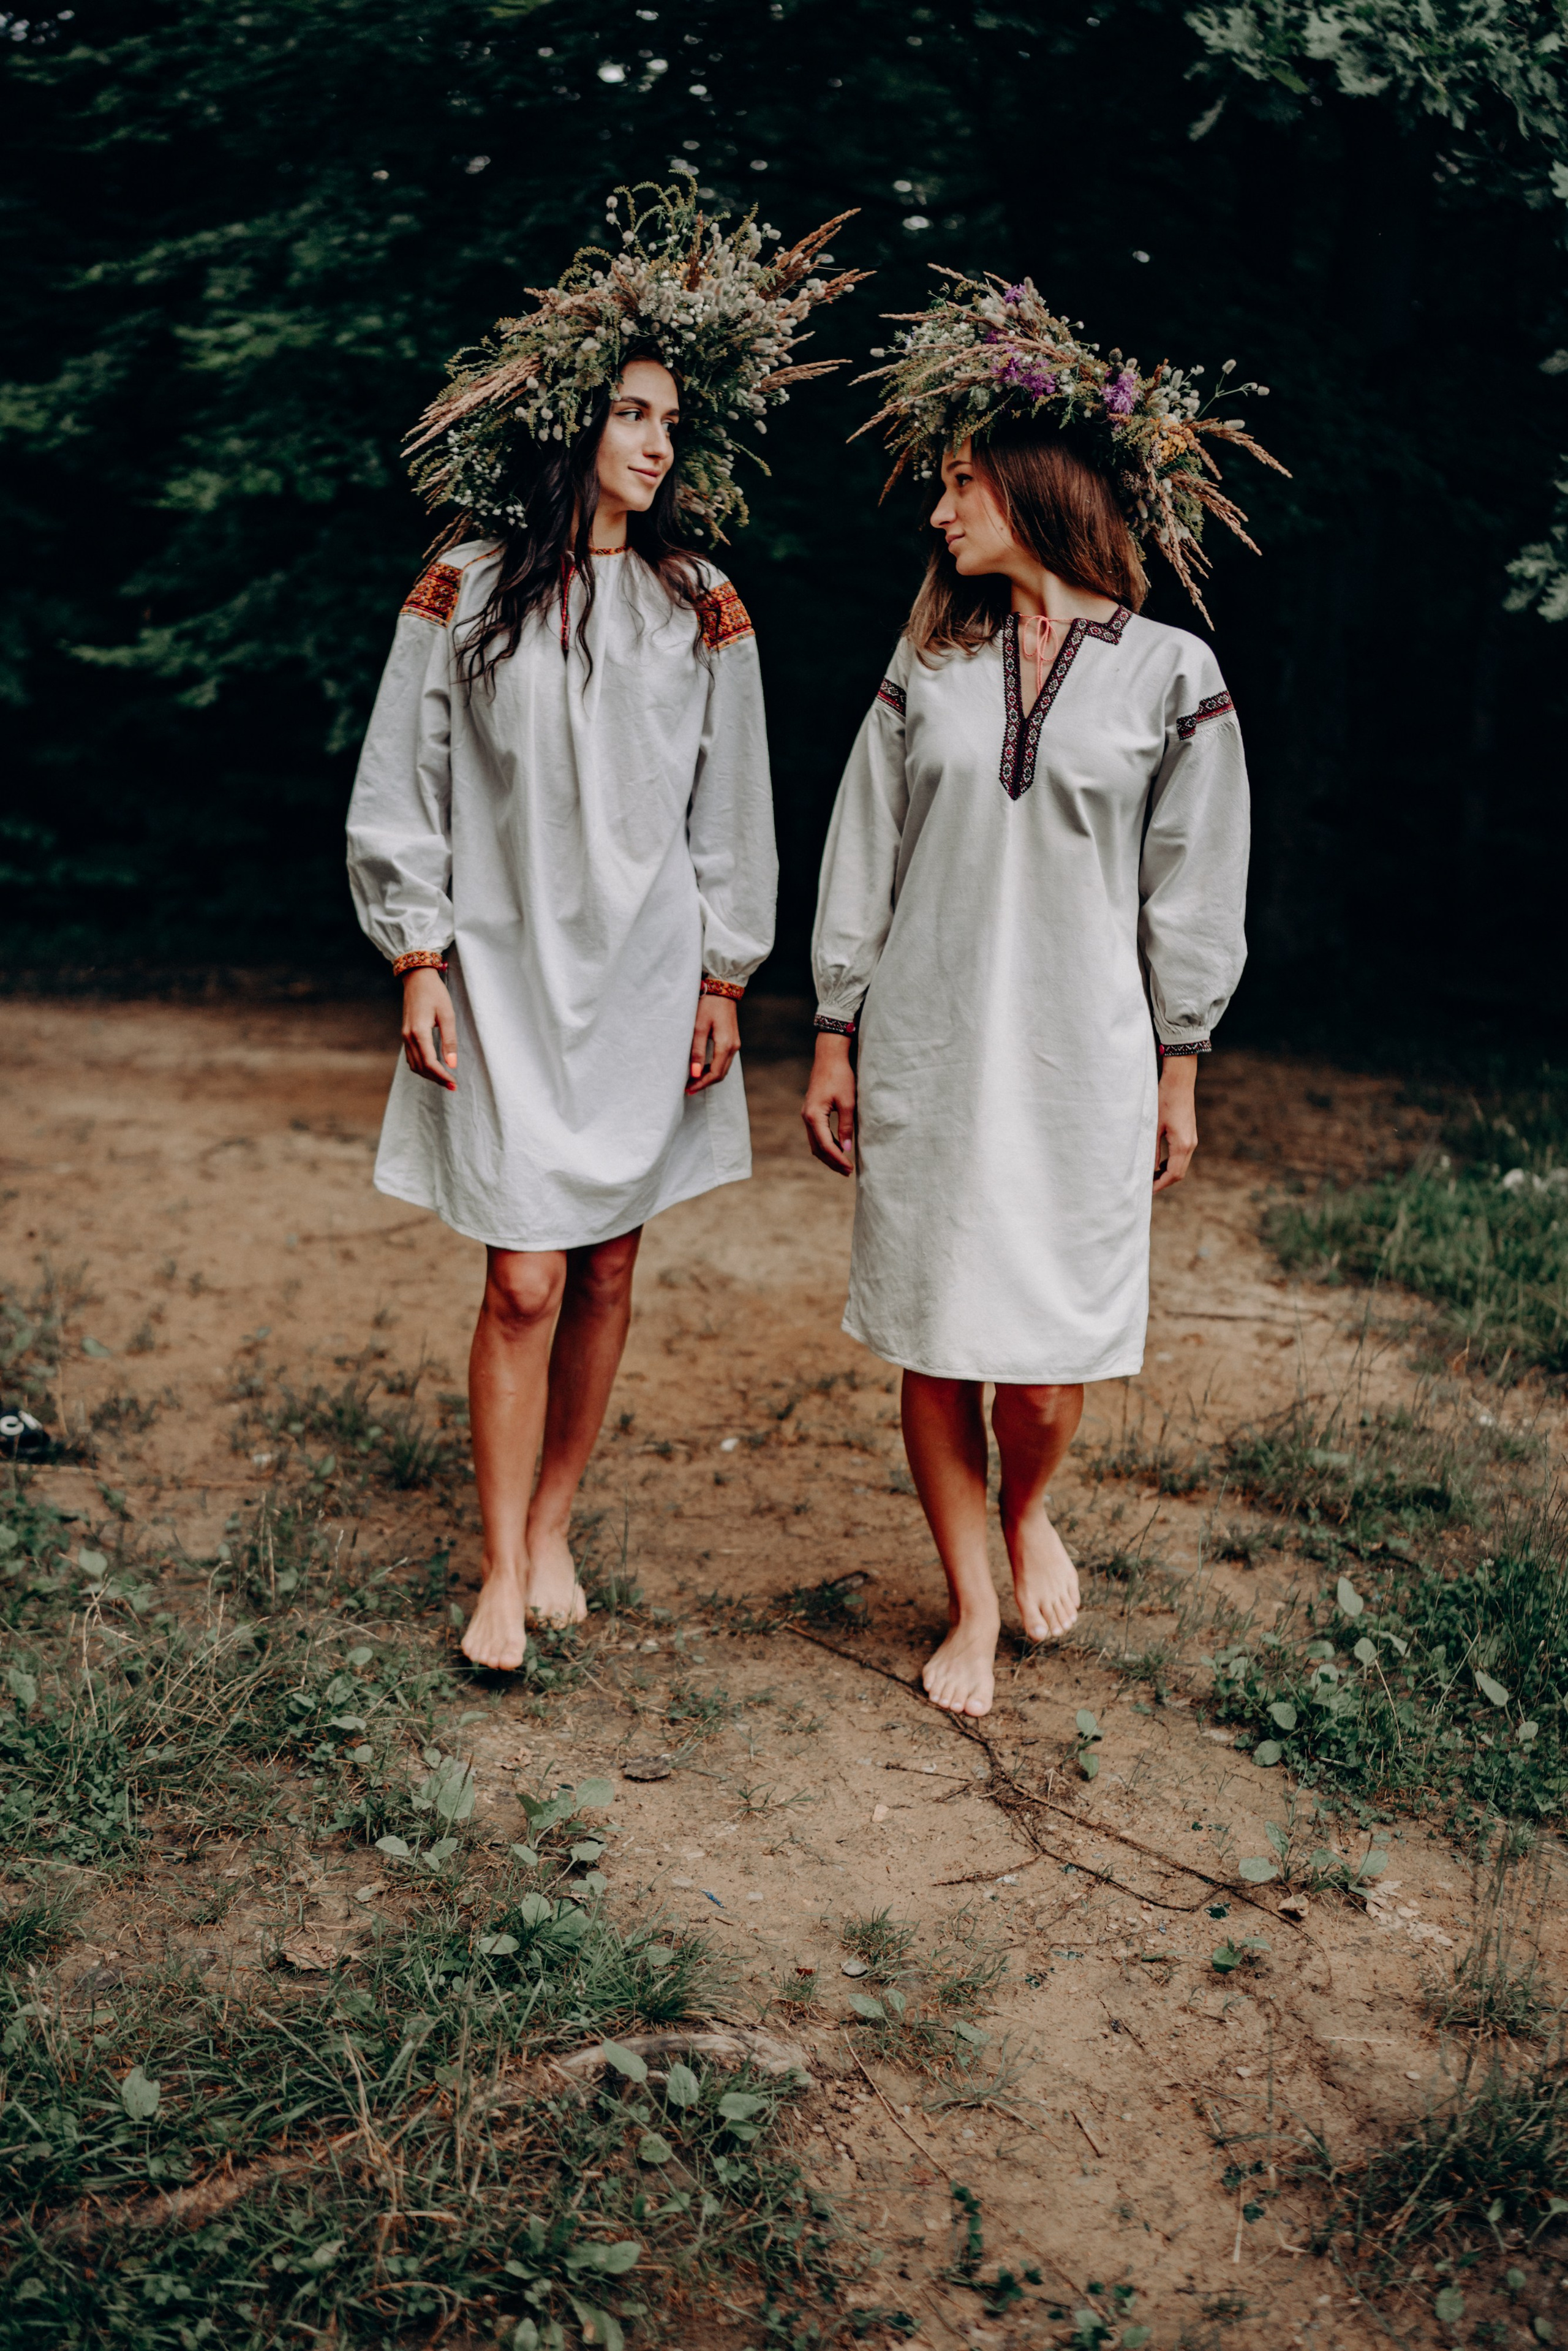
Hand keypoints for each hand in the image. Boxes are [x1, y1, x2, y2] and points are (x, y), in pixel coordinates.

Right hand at [401, 967, 457, 1088]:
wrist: (417, 978)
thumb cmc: (435, 993)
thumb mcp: (447, 1015)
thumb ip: (450, 1041)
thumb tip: (452, 1064)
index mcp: (419, 1032)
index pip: (429, 1062)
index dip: (442, 1076)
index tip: (454, 1083)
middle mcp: (408, 1037)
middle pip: (421, 1067)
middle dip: (436, 1079)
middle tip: (452, 1085)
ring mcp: (405, 1036)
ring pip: (414, 1065)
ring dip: (429, 1075)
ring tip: (445, 1080)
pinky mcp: (406, 1034)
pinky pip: (411, 1057)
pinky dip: (422, 1067)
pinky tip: (434, 1068)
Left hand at [687, 993, 739, 1092]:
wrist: (722, 988)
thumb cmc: (708, 1005)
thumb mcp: (698, 1027)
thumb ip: (697, 1051)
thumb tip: (695, 1074)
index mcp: (725, 1045)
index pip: (715, 1074)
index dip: (701, 1084)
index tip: (688, 1089)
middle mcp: (733, 1047)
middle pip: (720, 1074)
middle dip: (704, 1083)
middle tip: (688, 1088)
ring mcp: (734, 1044)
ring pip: (723, 1068)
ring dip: (709, 1076)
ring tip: (692, 1080)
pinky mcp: (732, 1040)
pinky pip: (724, 1060)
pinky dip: (713, 1068)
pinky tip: (702, 1068)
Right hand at [802, 1033, 855, 1174]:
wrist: (829, 1058)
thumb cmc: (840, 1077)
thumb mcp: (848, 1102)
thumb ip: (846, 1126)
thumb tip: (846, 1149)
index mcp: (814, 1116)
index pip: (825, 1145)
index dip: (838, 1159)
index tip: (850, 1168)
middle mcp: (806, 1117)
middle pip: (817, 1148)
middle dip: (832, 1162)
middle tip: (848, 1172)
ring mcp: (807, 1115)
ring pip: (815, 1143)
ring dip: (828, 1155)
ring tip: (843, 1165)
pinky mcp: (811, 1112)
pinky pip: (816, 1135)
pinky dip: (826, 1145)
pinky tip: (838, 1149)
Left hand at [1153, 1053, 1197, 1192]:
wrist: (1179, 1082)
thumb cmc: (1163, 1100)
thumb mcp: (1153, 1126)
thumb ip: (1151, 1150)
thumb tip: (1147, 1169)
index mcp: (1182, 1144)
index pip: (1173, 1174)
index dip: (1160, 1185)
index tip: (1147, 1191)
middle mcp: (1191, 1144)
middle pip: (1179, 1173)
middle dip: (1164, 1182)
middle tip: (1147, 1187)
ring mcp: (1192, 1139)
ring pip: (1181, 1165)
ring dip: (1167, 1173)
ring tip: (1150, 1177)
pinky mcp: (1190, 1134)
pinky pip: (1182, 1156)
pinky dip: (1171, 1163)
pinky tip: (1158, 1163)